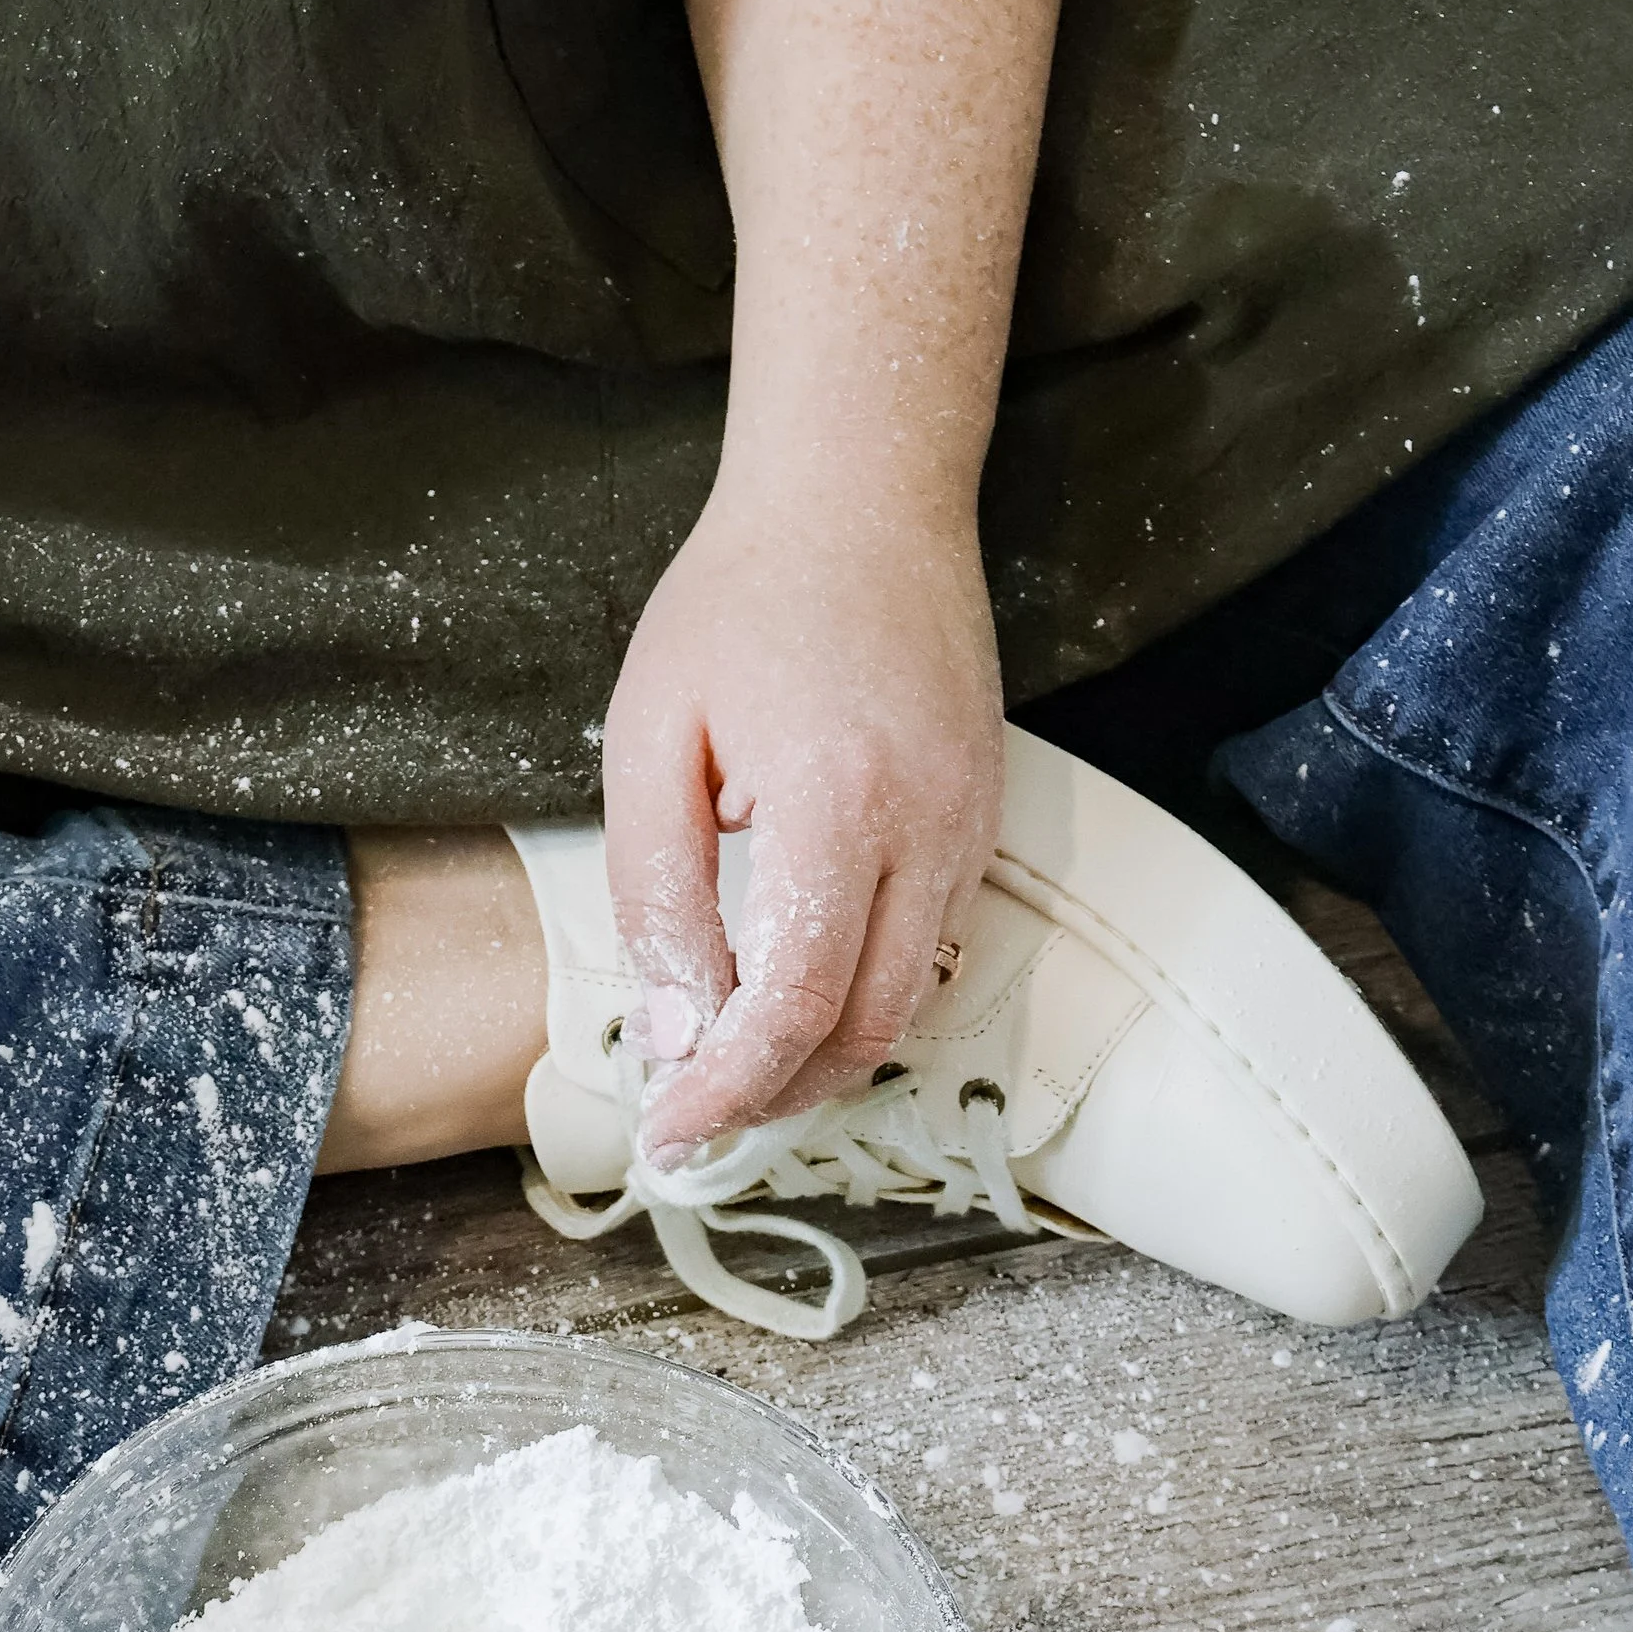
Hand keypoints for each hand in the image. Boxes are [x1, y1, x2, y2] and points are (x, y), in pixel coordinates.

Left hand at [601, 480, 1003, 1158]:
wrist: (862, 499)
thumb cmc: (739, 602)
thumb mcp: (650, 738)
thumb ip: (656, 892)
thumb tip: (673, 1030)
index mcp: (836, 806)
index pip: (789, 1006)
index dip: (724, 1089)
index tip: (668, 1132)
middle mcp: (926, 831)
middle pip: (860, 1032)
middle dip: (773, 1097)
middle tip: (695, 1114)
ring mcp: (968, 831)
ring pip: (903, 1006)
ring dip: (819, 1061)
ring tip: (735, 1068)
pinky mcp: (982, 824)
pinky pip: (929, 951)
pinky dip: (860, 998)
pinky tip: (793, 993)